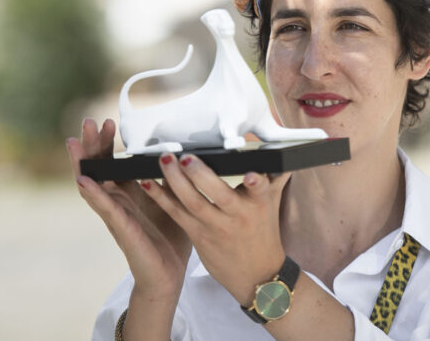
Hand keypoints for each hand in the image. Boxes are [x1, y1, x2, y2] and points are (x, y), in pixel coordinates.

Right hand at [67, 118, 191, 300]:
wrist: (170, 274)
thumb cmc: (170, 237)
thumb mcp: (175, 199)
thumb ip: (172, 177)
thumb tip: (181, 150)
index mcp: (129, 192)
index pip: (113, 161)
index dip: (109, 142)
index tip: (110, 121)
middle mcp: (118, 201)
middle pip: (97, 168)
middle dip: (92, 144)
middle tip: (89, 121)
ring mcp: (116, 215)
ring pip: (92, 185)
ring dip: (83, 164)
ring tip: (74, 143)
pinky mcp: (122, 229)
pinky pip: (105, 209)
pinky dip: (93, 194)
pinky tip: (84, 181)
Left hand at [140, 153, 290, 305]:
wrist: (257, 275)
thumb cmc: (264, 234)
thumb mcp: (273, 204)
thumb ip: (274, 177)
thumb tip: (283, 153)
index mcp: (259, 203)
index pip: (260, 189)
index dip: (256, 181)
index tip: (250, 174)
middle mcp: (238, 215)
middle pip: (219, 194)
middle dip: (200, 174)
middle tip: (184, 157)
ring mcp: (216, 227)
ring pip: (193, 203)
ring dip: (175, 181)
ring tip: (164, 160)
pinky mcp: (198, 235)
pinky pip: (177, 214)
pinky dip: (161, 197)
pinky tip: (147, 182)